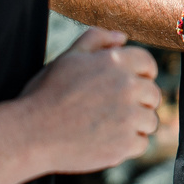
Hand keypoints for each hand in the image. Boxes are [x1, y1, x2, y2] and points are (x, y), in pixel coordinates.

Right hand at [19, 27, 163, 172]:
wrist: (31, 133)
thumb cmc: (47, 94)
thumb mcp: (68, 58)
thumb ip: (96, 39)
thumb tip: (122, 37)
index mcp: (115, 62)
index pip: (148, 64)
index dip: (140, 75)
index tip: (128, 86)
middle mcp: (128, 86)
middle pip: (153, 94)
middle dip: (138, 101)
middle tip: (112, 109)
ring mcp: (129, 116)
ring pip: (150, 120)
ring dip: (134, 124)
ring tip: (107, 126)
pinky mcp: (125, 144)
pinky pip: (142, 143)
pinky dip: (127, 145)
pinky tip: (106, 140)